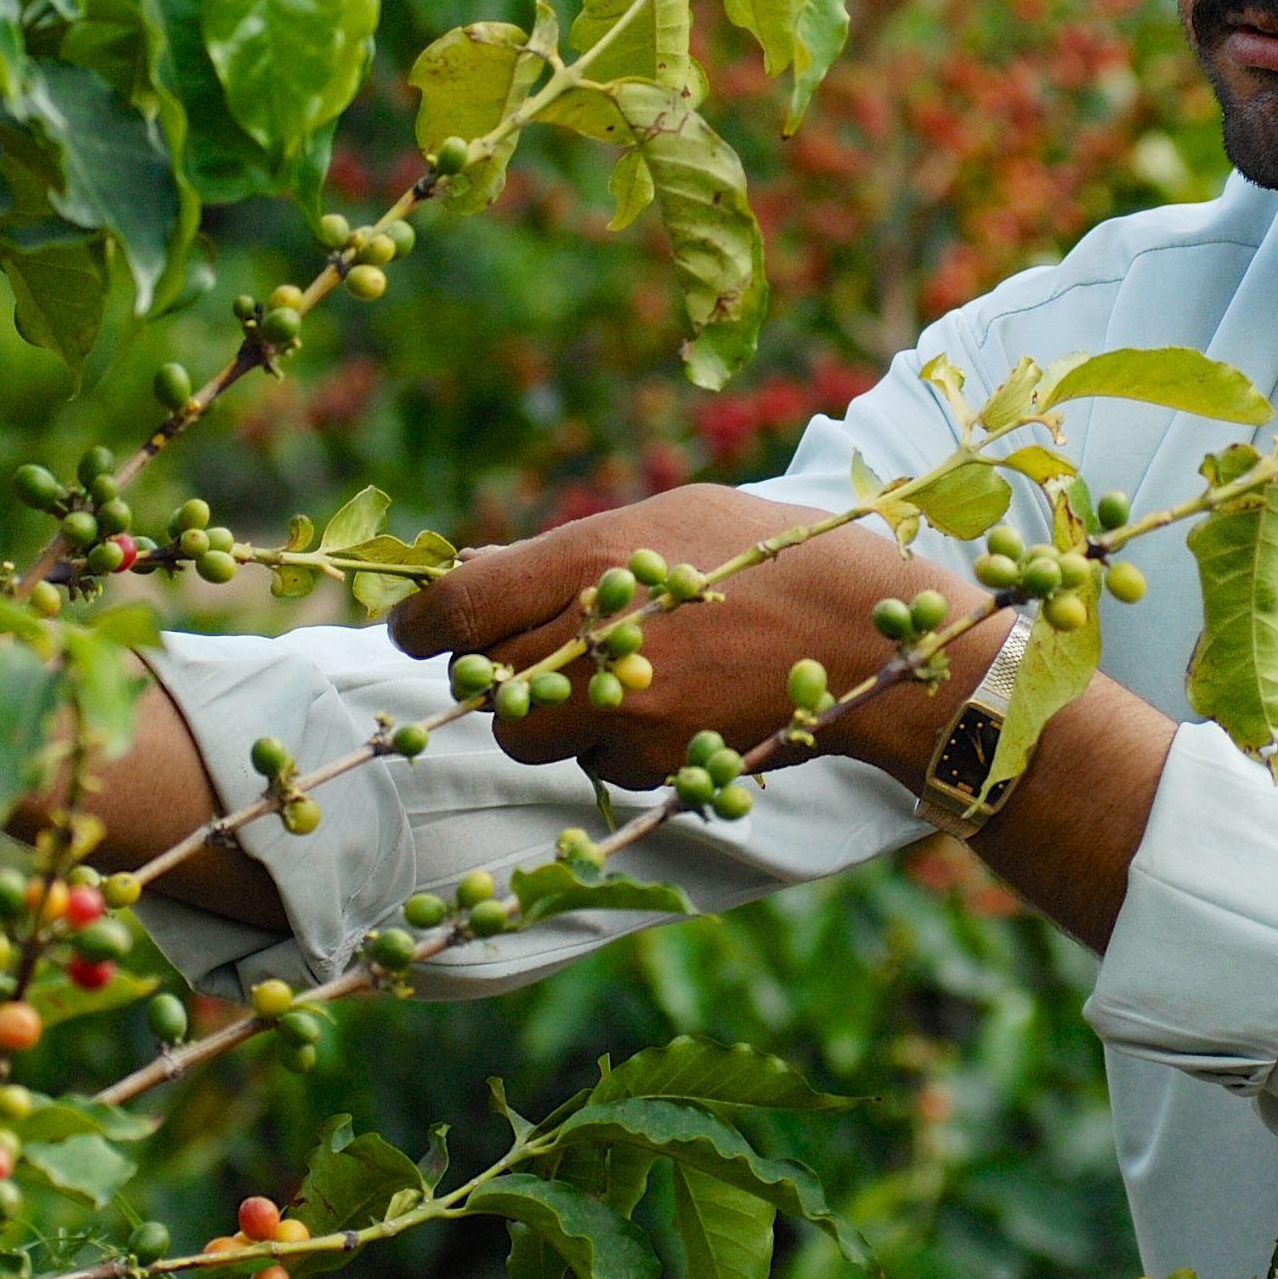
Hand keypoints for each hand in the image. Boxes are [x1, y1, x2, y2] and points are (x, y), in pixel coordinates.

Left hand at [386, 484, 982, 790]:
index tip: (412, 627)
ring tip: (613, 674)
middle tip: (536, 648)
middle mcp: (595, 638)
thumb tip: (475, 576)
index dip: (418, 624)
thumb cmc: (765, 553)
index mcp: (589, 558)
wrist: (865, 635)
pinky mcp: (657, 762)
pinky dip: (612, 743)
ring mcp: (624, 710)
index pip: (455, 610)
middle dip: (497, 669)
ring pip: (531, 735)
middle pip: (485, 683)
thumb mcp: (666, 515)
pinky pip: (597, 763)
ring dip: (549, 713)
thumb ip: (565, 551)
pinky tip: (671, 703)